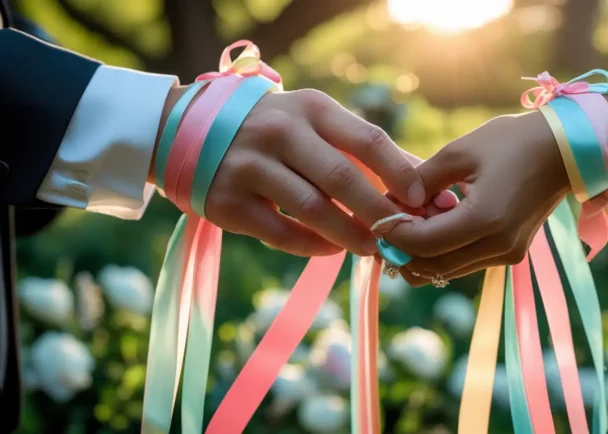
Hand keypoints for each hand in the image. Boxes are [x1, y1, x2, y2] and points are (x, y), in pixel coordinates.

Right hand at [152, 87, 426, 256]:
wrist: (187, 132)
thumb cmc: (272, 131)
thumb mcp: (312, 122)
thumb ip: (360, 148)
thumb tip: (421, 180)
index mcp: (309, 108)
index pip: (366, 139)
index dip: (399, 172)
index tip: (420, 200)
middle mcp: (279, 132)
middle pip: (342, 178)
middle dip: (379, 213)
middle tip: (402, 235)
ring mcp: (249, 167)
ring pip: (313, 211)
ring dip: (349, 236)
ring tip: (372, 249)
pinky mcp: (228, 202)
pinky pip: (281, 234)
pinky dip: (312, 246)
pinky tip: (330, 250)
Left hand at [381, 112, 570, 285]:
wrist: (566, 150)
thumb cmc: (512, 142)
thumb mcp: (459, 153)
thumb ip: (421, 181)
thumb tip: (390, 202)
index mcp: (485, 220)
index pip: (423, 244)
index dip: (393, 236)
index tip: (376, 218)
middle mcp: (497, 246)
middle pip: (432, 267)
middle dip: (402, 252)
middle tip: (382, 229)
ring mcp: (506, 254)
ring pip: (446, 270)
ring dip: (421, 253)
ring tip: (405, 223)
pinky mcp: (510, 253)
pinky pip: (464, 262)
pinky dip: (441, 250)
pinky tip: (431, 223)